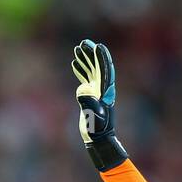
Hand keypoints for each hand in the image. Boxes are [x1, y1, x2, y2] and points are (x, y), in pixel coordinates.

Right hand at [72, 38, 128, 170]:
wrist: (98, 138)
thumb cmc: (96, 129)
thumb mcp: (93, 117)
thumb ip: (88, 103)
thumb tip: (83, 90)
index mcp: (106, 91)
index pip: (105, 70)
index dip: (102, 57)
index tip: (97, 46)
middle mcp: (103, 88)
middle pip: (98, 66)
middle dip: (92, 54)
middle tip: (84, 43)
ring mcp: (97, 91)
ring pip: (92, 70)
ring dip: (86, 59)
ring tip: (78, 49)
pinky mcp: (91, 95)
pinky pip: (86, 79)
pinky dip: (81, 70)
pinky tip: (75, 64)